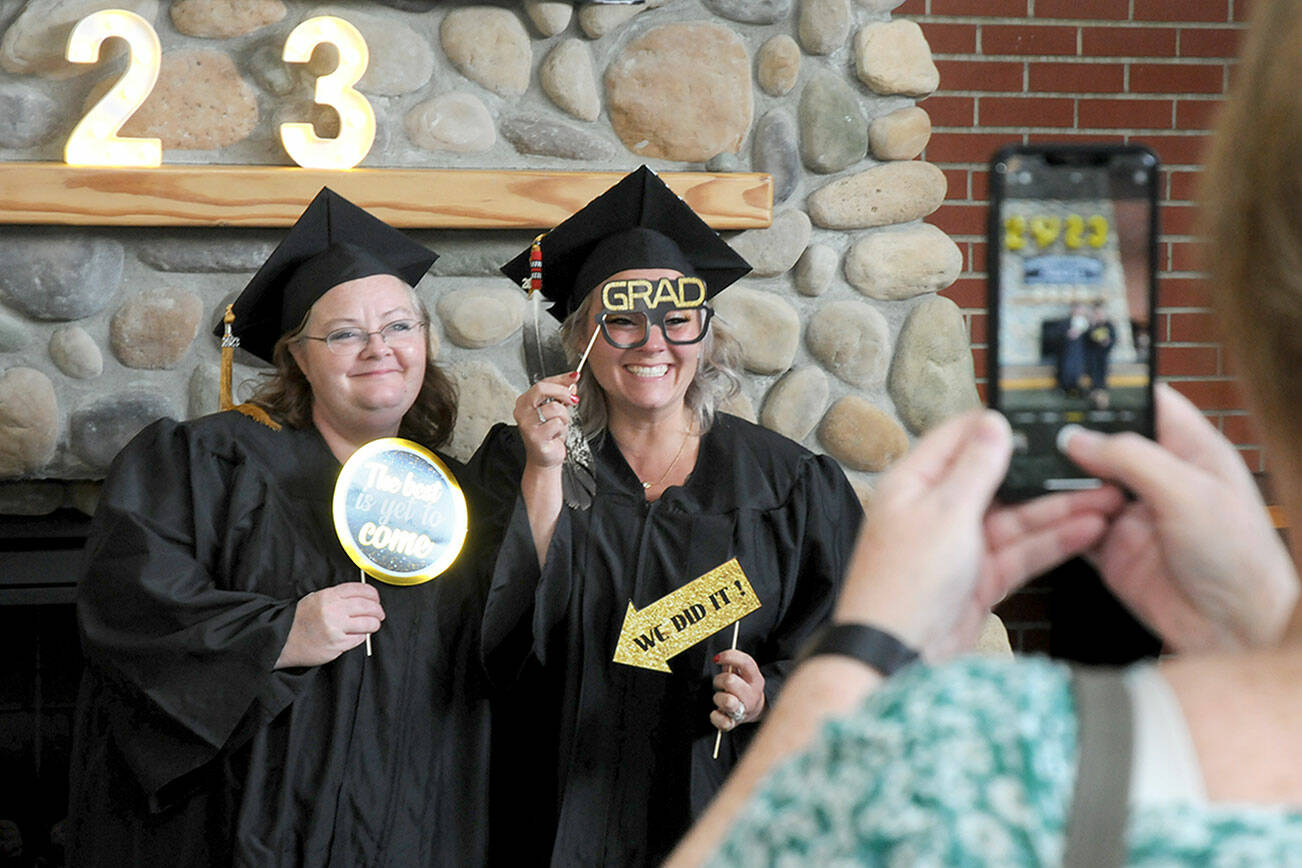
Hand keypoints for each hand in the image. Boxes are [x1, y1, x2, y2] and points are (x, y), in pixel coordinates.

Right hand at [275, 582, 385, 668]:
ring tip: (373, 625)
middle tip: (379, 614)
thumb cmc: (300, 619)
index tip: (376, 599)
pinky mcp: (337, 644)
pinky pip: (359, 638)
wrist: (282, 640)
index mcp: (328, 595)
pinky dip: (362, 636)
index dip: (373, 594)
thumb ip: (337, 597)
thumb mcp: (316, 599)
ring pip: (368, 623)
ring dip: (374, 624)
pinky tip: (357, 635)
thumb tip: (362, 597)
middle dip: (378, 610)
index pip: (361, 590)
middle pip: (368, 606)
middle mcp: (333, 610)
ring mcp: (336, 628)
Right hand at [513, 372, 578, 469]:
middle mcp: (522, 410)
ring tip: (559, 426)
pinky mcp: (534, 436)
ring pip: (554, 407)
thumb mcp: (557, 411)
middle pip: (542, 388)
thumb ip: (563, 395)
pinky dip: (561, 429)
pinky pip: (556, 423)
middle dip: (562, 392)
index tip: (574, 376)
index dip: (561, 378)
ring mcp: (526, 423)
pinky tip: (555, 436)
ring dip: (564, 417)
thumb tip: (572, 382)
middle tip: (573, 399)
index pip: (543, 383)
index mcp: (525, 401)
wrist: (545, 459)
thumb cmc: (549, 435)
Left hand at [710, 650, 765, 730]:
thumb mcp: (743, 673)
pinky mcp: (734, 724)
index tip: (717, 659)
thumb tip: (721, 658)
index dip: (729, 656)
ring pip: (727, 701)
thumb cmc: (743, 688)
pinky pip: (722, 721)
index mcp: (756, 680)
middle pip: (730, 681)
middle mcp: (752, 695)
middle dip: (719, 680)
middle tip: (720, 683)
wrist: (753, 711)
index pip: (746, 663)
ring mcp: (744, 710)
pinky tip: (717, 712)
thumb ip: (734, 663)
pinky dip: (716, 716)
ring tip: (720, 698)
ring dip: (718, 697)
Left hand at [833, 410, 1121, 659]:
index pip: (957, 438)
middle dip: (1042, 473)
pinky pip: (1020, 552)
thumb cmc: (905, 582)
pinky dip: (1052, 542)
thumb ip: (975, 469)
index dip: (997, 425)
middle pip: (995, 480)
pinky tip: (1089, 529)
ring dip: (1059, 509)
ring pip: (1016, 518)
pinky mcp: (979, 578)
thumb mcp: (946, 514)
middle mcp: (936, 510)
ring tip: (1108, 497)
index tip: (1040, 415)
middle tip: (1091, 462)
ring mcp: (960, 546)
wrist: (897, 655)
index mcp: (914, 483)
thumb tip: (992, 423)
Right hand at [1061, 383, 1296, 650]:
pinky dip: (1056, 519)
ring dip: (1060, 480)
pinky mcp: (1110, 547)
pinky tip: (1042, 511)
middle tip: (1035, 429)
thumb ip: (1131, 459)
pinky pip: (1072, 524)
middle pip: (1104, 442)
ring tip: (1030, 468)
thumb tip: (1078, 438)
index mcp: (1189, 450)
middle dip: (1073, 436)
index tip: (1071, 383)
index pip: (1147, 403)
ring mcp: (1132, 513)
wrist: (1235, 630)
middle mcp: (1158, 478)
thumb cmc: (1239, 558)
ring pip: (1081, 483)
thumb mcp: (1188, 494)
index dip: (1113, 390)